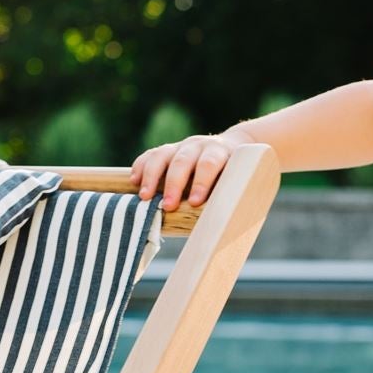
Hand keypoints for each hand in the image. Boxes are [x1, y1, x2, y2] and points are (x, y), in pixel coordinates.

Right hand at [129, 125, 257, 207]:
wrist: (231, 150)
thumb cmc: (235, 177)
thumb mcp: (238, 183)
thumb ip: (230, 198)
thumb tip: (224, 226)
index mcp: (219, 152)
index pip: (209, 164)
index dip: (202, 182)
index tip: (195, 202)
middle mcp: (198, 145)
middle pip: (183, 160)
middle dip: (174, 184)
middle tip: (168, 206)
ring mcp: (181, 146)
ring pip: (162, 155)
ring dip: (152, 176)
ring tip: (144, 197)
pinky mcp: (167, 150)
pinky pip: (150, 155)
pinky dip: (141, 167)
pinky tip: (134, 182)